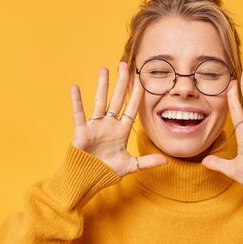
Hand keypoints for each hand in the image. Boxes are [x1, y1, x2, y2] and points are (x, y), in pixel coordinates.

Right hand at [70, 62, 166, 176]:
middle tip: (124, 65)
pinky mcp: (82, 132)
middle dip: (121, 83)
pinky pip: (79, 114)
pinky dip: (77, 102)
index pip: (131, 109)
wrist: (88, 178)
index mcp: (121, 131)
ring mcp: (95, 127)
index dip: (136, 95)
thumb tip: (167, 161)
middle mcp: (109, 125)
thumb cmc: (107, 171)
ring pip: (100, 102)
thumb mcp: (131, 166)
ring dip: (102, 86)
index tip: (141, 80)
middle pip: (117, 100)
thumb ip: (147, 162)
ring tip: (104, 70)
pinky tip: (75, 88)